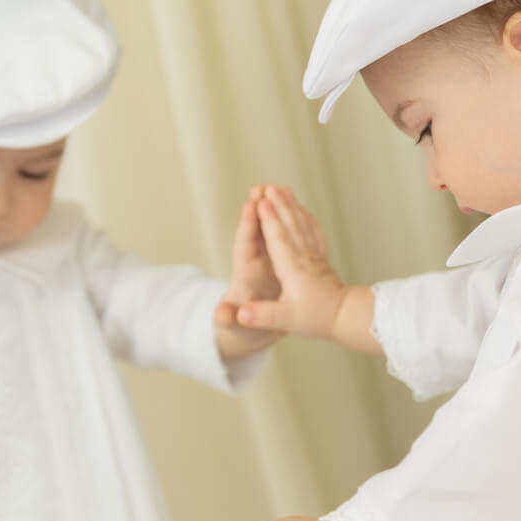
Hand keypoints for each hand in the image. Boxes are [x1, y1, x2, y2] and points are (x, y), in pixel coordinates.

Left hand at [215, 186, 283, 355]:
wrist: (251, 334)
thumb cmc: (242, 331)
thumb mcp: (234, 328)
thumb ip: (227, 319)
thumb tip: (220, 314)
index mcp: (246, 276)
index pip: (245, 246)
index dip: (248, 225)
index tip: (251, 205)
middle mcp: (256, 265)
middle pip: (257, 232)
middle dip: (260, 209)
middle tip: (265, 186)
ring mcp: (268, 264)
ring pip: (271, 232)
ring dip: (276, 211)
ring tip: (285, 189)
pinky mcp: (279, 267)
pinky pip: (284, 240)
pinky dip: (290, 224)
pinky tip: (300, 209)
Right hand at [236, 185, 346, 339]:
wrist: (346, 317)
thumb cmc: (316, 319)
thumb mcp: (286, 322)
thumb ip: (263, 316)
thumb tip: (241, 315)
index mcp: (293, 270)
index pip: (278, 240)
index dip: (269, 220)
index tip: (260, 201)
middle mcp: (304, 259)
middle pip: (289, 226)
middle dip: (278, 205)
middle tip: (269, 186)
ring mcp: (314, 257)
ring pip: (302, 225)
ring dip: (292, 206)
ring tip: (284, 189)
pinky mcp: (320, 261)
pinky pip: (313, 234)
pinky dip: (307, 219)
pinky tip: (304, 210)